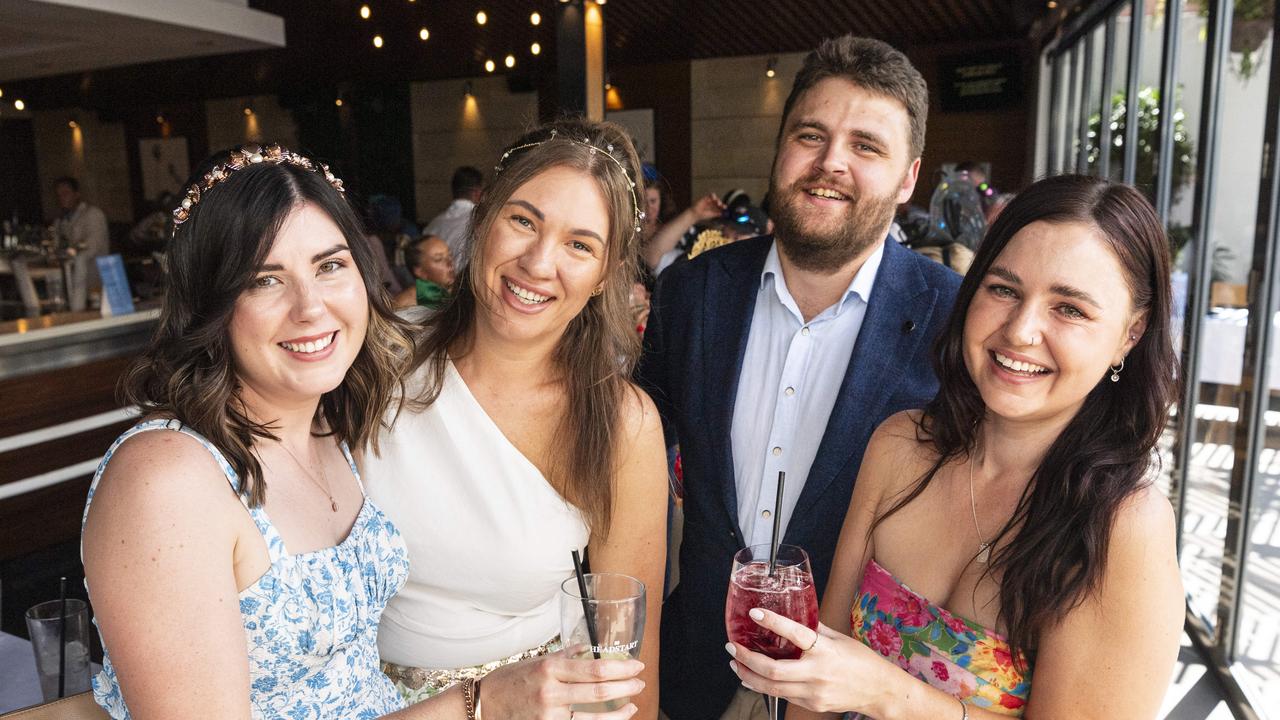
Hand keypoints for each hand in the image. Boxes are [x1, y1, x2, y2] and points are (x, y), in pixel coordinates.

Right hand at [479, 651, 644, 719]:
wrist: (482, 706)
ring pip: (594, 719)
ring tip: (631, 706)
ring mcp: (549, 716)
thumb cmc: (509, 682)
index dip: (621, 668)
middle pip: (599, 692)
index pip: (595, 669)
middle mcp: (551, 693)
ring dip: (618, 713)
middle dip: (625, 688)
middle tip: (640, 683)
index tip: (636, 666)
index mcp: (549, 669)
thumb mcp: (536, 661)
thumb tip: (589, 649)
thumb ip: (564, 656)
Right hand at [691, 193, 725, 220]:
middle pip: (719, 202)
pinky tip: (714, 199)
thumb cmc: (703, 215)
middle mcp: (713, 204)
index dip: (723, 206)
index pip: (721, 206)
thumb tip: (724, 214)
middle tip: (721, 206)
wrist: (696, 214)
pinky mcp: (706, 198)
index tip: (725, 208)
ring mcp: (710, 201)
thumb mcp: (712, 215)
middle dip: (721, 203)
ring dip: (718, 200)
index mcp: (715, 208)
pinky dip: (713, 196)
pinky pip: (711, 195)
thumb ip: (718, 214)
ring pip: (716, 198)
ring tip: (718, 203)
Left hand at [726, 608, 891, 714]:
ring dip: (748, 675)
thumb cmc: (862, 661)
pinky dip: (763, 687)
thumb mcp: (839, 638)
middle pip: (773, 670)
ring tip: (735, 664)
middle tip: (732, 647)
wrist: (879, 691)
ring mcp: (813, 692)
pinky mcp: (812, 704)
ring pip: (772, 688)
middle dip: (747, 659)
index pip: (795, 633)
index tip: (755, 613)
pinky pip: (782, 696)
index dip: (772, 622)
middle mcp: (817, 672)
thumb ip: (815, 628)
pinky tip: (751, 679)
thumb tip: (794, 614)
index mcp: (825, 650)